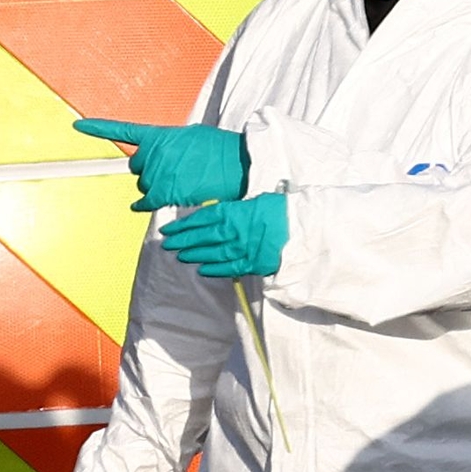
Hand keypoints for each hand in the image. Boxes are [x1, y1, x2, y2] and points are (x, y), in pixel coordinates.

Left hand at [75, 117, 249, 211]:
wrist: (238, 164)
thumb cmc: (220, 149)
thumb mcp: (192, 136)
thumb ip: (172, 144)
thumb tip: (165, 156)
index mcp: (159, 135)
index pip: (123, 131)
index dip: (98, 129)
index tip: (79, 127)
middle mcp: (154, 153)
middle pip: (136, 167)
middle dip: (149, 170)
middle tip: (171, 170)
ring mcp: (158, 174)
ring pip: (144, 186)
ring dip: (156, 186)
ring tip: (181, 182)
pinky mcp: (165, 192)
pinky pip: (147, 201)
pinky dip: (144, 204)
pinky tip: (141, 206)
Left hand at [160, 191, 287, 280]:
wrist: (303, 229)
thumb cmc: (283, 210)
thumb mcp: (257, 200)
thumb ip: (238, 208)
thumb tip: (226, 212)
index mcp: (233, 212)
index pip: (201, 219)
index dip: (183, 225)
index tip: (170, 229)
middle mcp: (233, 231)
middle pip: (202, 237)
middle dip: (182, 241)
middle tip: (167, 245)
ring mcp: (241, 249)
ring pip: (212, 253)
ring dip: (195, 255)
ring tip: (181, 256)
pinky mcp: (252, 264)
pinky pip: (229, 268)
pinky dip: (214, 270)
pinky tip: (203, 270)